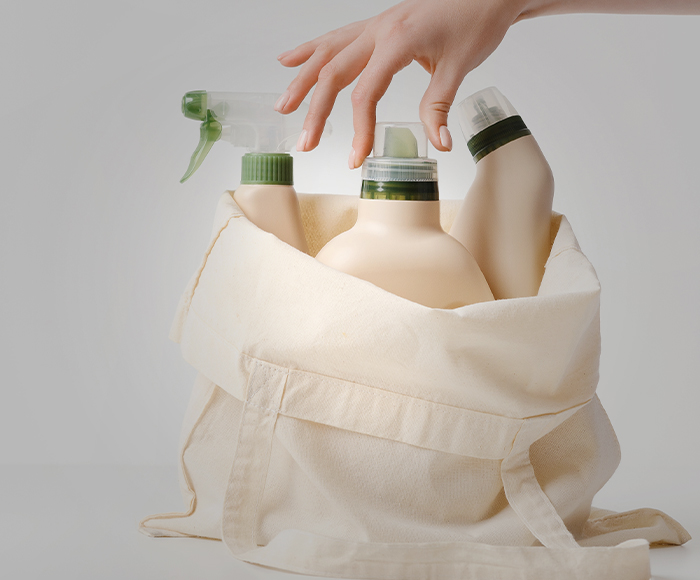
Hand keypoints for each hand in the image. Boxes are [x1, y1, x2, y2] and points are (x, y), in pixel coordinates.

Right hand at [275, 0, 524, 167]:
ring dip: (302, 81)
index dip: (359, 129)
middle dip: (315, 111)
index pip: (366, 93)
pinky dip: (311, 50)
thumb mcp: (460, 66)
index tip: (357, 157)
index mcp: (397, 41)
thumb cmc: (475, 19)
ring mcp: (374, 25)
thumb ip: (439, 106)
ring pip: (327, 53)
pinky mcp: (376, 25)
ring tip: (283, 107)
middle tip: (305, 144)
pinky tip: (288, 60)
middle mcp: (378, 30)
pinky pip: (335, 37)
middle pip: (334, 74)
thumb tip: (438, 144)